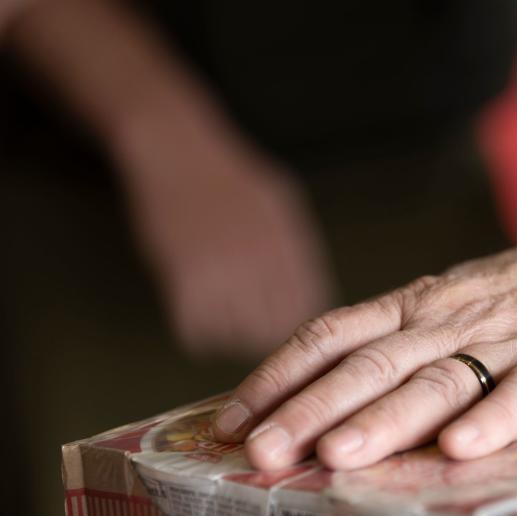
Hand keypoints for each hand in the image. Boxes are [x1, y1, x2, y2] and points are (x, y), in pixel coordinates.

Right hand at [120, 129, 334, 358]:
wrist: (176, 151)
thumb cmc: (229, 178)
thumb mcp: (280, 206)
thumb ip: (297, 250)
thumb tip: (315, 294)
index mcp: (288, 248)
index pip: (306, 306)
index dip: (295, 322)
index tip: (283, 327)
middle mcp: (261, 264)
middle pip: (273, 328)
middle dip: (262, 335)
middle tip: (248, 332)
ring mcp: (223, 273)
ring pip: (235, 336)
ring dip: (229, 337)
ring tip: (221, 322)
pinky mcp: (184, 280)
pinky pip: (196, 332)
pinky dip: (196, 333)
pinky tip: (195, 317)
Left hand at [212, 219, 516, 469]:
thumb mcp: (458, 302)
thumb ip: (404, 338)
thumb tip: (330, 388)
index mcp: (422, 305)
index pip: (335, 334)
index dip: (281, 376)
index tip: (233, 419)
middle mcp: (453, 320)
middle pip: (372, 364)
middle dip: (311, 408)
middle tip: (263, 452)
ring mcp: (511, 340)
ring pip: (437, 380)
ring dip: (386, 418)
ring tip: (339, 454)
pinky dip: (492, 419)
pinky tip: (459, 449)